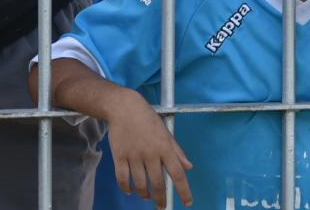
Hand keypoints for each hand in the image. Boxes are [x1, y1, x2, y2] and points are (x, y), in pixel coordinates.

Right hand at [106, 90, 192, 207]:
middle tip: (162, 207)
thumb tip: (189, 167)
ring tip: (147, 197)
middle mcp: (151, 154)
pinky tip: (131, 191)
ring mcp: (134, 156)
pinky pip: (123, 178)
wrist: (126, 109)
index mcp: (166, 148)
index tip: (188, 203)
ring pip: (140, 183)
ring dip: (144, 194)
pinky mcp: (119, 157)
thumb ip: (177, 151)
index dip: (184, 190)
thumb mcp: (167, 133)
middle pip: (158, 183)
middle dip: (161, 199)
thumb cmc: (149, 120)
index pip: (178, 173)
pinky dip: (127, 188)